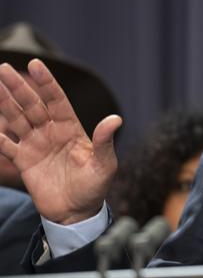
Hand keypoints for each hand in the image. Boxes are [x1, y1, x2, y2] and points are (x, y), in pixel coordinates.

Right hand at [0, 59, 121, 223]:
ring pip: (17, 120)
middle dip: (18, 87)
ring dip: (4, 103)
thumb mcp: (105, 164)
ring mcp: (36, 145)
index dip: (47, 83)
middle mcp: (51, 133)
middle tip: (3, 67)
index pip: (57, 100)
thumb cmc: (95, 187)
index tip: (37, 64)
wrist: (78, 213)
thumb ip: (105, 141)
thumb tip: (116, 119)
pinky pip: (6, 145)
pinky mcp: (24, 162)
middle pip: (32, 105)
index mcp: (71, 129)